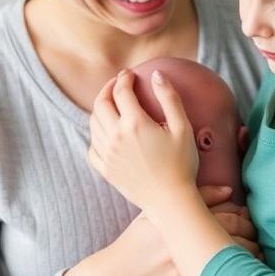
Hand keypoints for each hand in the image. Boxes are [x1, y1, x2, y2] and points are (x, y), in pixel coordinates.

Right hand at [75, 185, 255, 275]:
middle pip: (236, 241)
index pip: (231, 219)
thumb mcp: (154, 216)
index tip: (249, 224)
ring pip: (233, 266)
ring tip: (254, 261)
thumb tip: (230, 190)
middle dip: (253, 241)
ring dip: (250, 263)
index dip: (246, 221)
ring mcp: (186, 273)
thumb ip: (192, 199)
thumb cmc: (134, 247)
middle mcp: (184, 246)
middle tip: (256, 242)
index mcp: (180, 223)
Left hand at [88, 69, 197, 212]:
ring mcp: (107, 154)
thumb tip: (157, 74)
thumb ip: (170, 98)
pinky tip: (105, 132)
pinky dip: (95, 134)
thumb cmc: (182, 165)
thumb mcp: (183, 128)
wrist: (170, 201)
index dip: (124, 78)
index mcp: (134, 123)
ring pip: (93, 122)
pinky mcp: (104, 169)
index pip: (121, 90)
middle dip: (108, 89)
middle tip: (117, 84)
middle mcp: (115, 136)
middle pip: (101, 103)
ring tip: (112, 104)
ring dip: (100, 108)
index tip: (129, 74)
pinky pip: (91, 146)